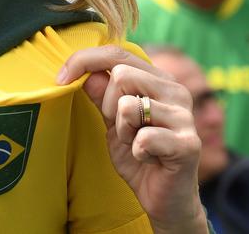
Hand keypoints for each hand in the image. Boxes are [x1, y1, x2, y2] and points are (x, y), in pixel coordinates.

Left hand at [58, 46, 205, 232]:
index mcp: (158, 79)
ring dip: (122, 131)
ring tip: (135, 144)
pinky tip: (148, 158)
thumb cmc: (138, 154)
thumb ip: (100, 94)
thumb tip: (86, 71)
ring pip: (128, 105)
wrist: (164, 197)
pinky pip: (143, 137)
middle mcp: (176, 91)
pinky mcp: (188, 143)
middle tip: (121, 130)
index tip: (60, 79)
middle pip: (121, 74)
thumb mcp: (111, 120)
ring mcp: (185, 116)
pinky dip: (136, 152)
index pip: (118, 52)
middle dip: (108, 106)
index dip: (84, 60)